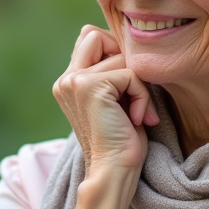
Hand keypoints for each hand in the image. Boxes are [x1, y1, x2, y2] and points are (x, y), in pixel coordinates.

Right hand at [52, 25, 159, 175]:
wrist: (114, 172)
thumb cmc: (122, 141)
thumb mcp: (116, 100)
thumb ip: (112, 72)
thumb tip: (121, 40)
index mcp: (68, 82)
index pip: (89, 38)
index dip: (114, 55)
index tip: (125, 90)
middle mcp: (65, 80)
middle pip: (97, 35)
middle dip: (122, 61)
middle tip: (129, 96)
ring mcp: (74, 81)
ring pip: (120, 56)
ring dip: (138, 85)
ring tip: (135, 113)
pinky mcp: (88, 86)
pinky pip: (130, 74)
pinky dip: (142, 97)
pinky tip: (135, 119)